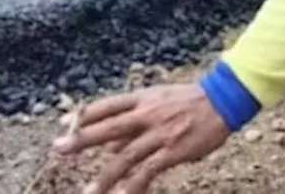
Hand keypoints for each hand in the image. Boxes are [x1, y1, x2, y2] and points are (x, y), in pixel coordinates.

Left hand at [52, 84, 230, 193]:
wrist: (226, 100)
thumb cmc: (192, 101)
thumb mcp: (161, 101)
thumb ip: (135, 121)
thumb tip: (110, 145)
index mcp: (144, 99)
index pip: (107, 105)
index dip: (84, 115)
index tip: (65, 123)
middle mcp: (148, 115)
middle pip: (108, 127)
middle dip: (82, 139)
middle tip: (59, 149)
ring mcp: (160, 133)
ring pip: (125, 157)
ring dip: (104, 177)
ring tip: (88, 193)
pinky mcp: (173, 150)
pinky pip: (148, 171)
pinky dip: (133, 185)